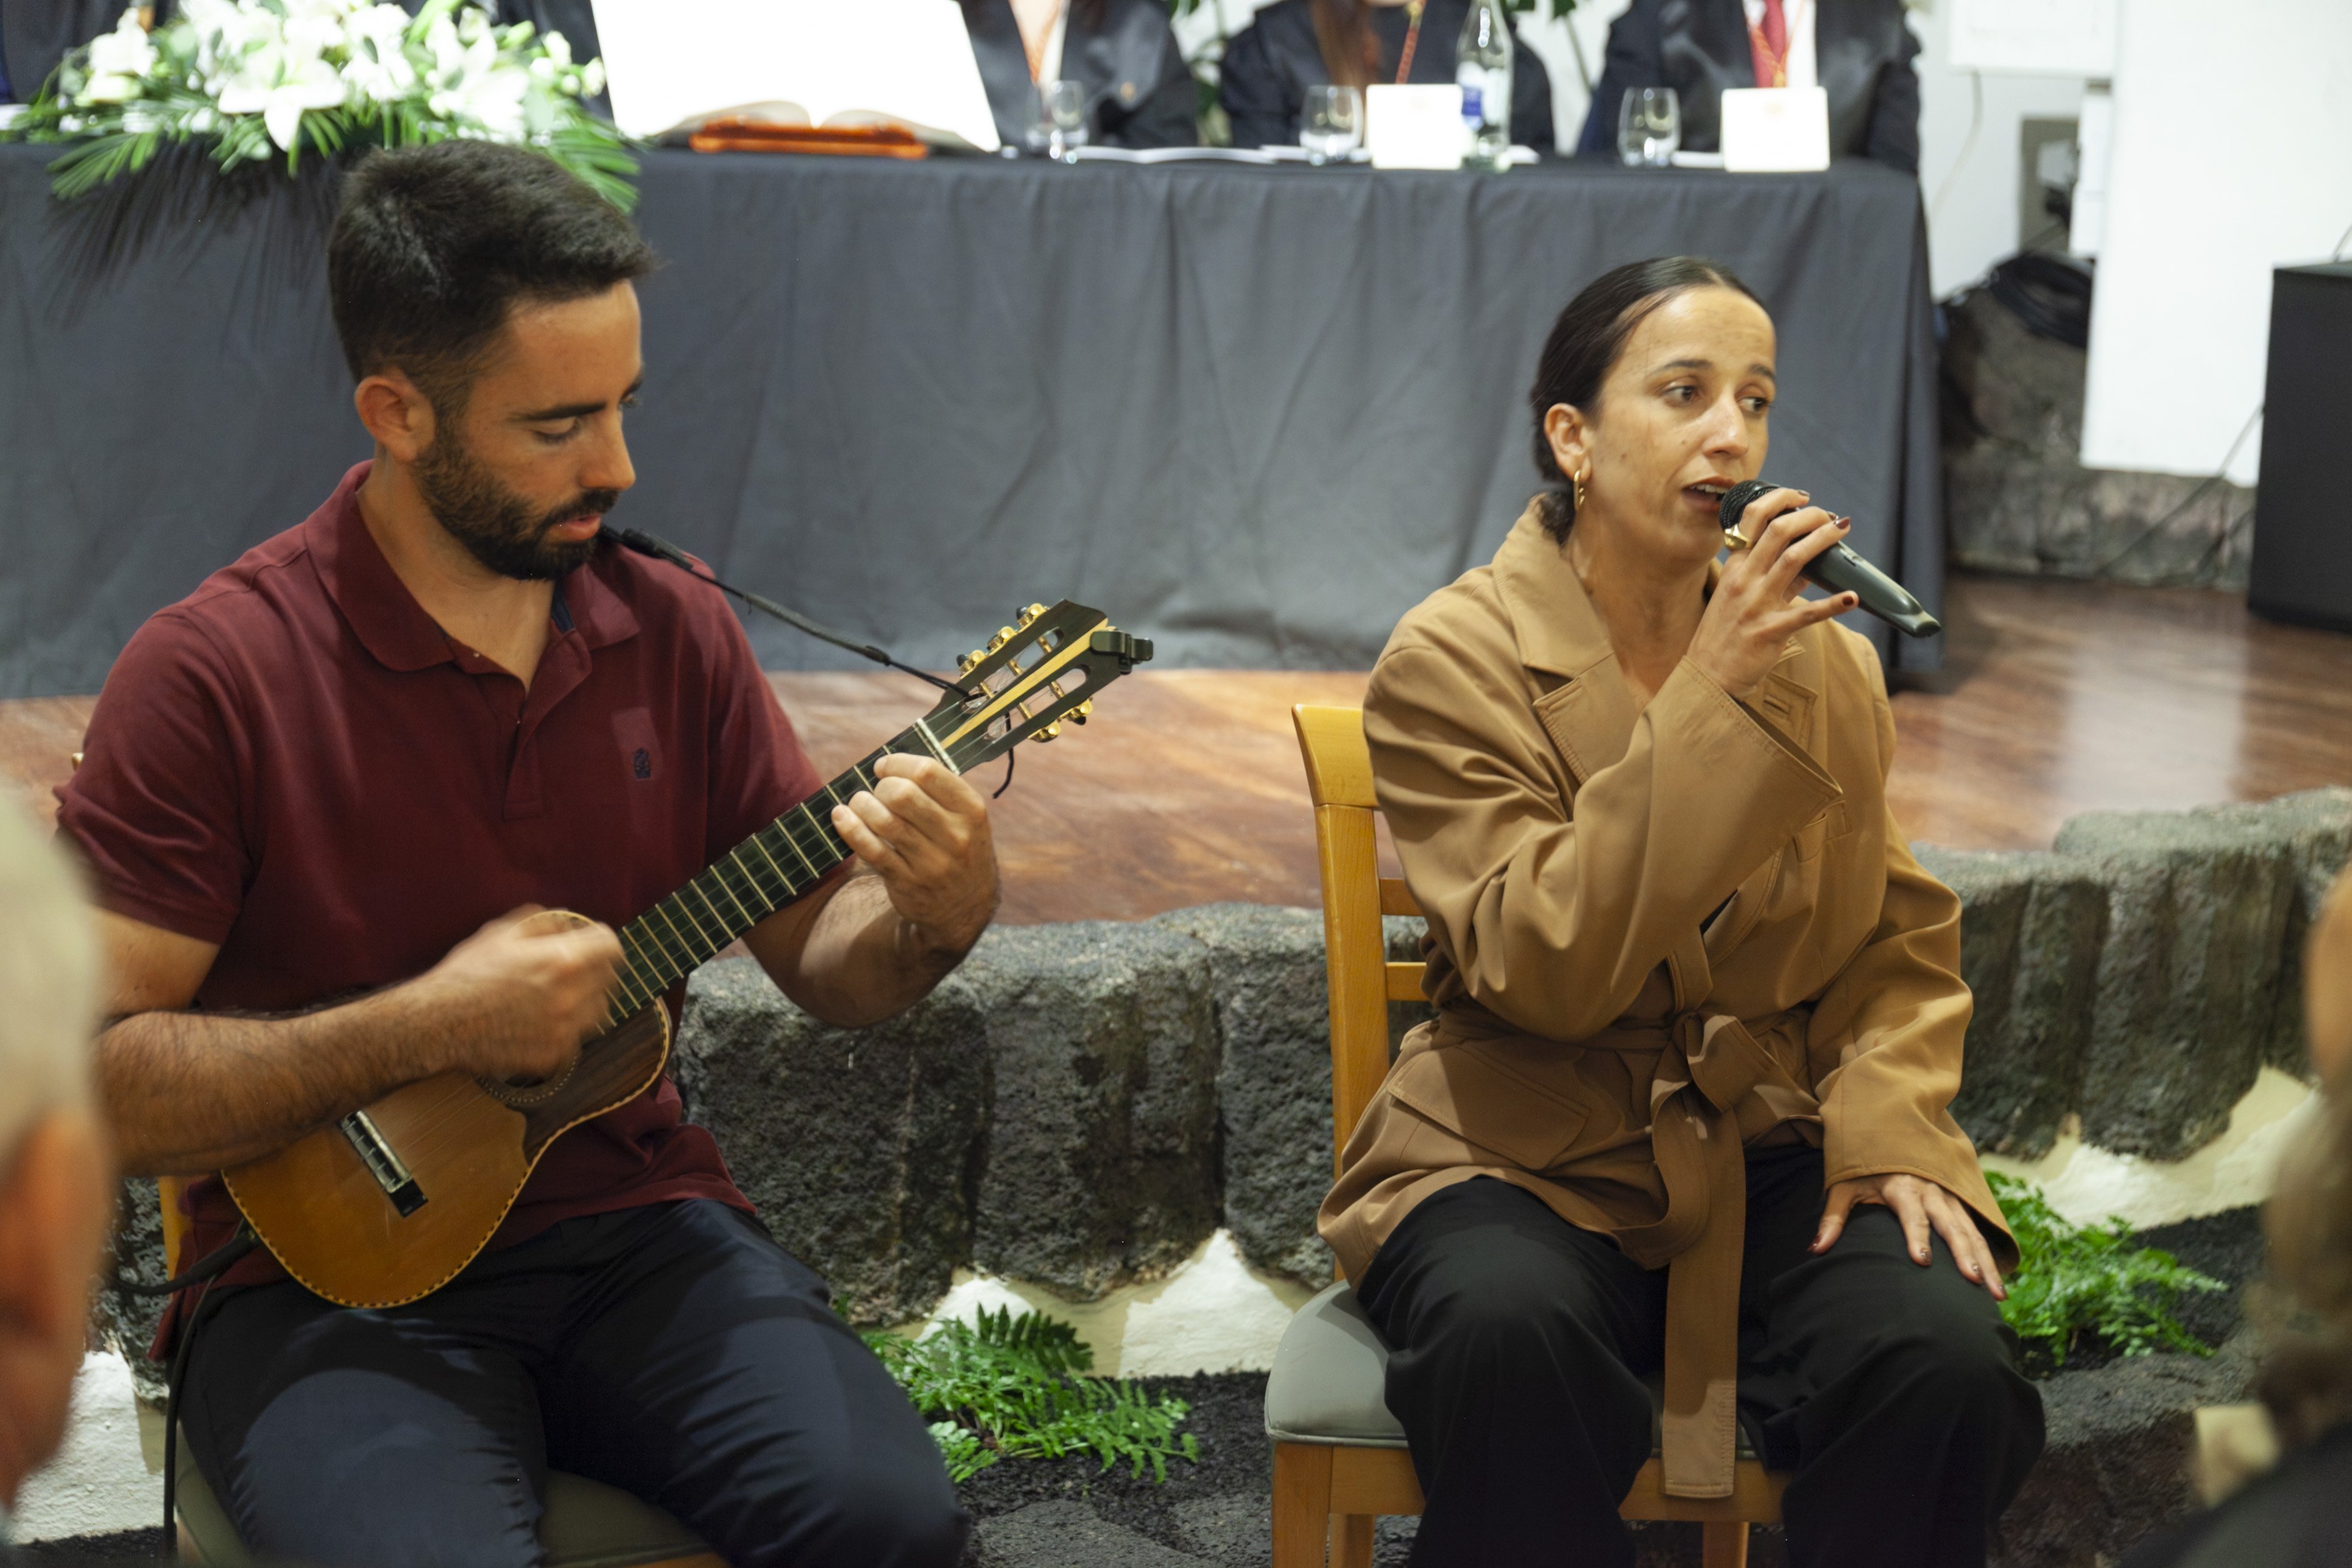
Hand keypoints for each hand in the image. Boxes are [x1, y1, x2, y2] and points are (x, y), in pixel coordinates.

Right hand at [412, 906, 621, 1082]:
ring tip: (554, 996)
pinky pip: (575, 1037)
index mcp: (562, 961)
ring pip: (598, 1010)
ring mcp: (564, 1030)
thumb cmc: (466, 975)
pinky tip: (537, 1021)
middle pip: (609, 978)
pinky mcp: (553, 1055)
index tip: (592, 943)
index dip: (601, 941)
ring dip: (585, 999)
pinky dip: (564, 1028)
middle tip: (570, 969)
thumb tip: (568, 923)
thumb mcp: (500, 934)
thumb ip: (542, 923)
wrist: (437, 1024)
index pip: (611, 947)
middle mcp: (570, 996)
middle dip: (593, 968)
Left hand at [831, 754, 999, 956]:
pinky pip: (871, 850)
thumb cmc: (958, 848)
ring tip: (858, 803)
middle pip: (903, 795)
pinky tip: (841, 817)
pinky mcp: (907, 883)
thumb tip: (889, 762)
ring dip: (862, 805)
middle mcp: (955, 836)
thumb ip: (938, 790)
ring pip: (884, 822)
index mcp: (971, 810)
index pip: (928, 772)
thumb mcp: (966, 819)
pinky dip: (850, 829)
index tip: (883, 767)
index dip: (897, 763)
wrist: (965, 909)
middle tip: (877, 792)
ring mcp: (931, 863)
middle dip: (880, 786)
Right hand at [1687, 488, 1857, 702]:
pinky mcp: (1771, 631)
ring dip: (1822, 540)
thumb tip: (1809, 561)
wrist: (1709, 675)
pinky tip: (1852, 597)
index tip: (1802, 498)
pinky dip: (1833, 604)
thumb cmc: (1725, 635)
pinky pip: (1807, 613)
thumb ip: (1772, 578)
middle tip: (1829, 516)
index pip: (1752, 519)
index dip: (1780, 500)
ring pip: (1794, 560)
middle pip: (1778, 531)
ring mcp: (1756, 604)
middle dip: (1810, 516)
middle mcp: (1744, 581)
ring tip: (1841, 531)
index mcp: (1735, 568)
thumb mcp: (1740, 598)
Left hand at [1814, 1173, 2006, 1298]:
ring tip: (1997, 1293)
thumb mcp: (1843, 1185)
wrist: (1888, 1130)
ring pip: (1972, 1231)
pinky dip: (1989, 1256)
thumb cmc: (1863, 1165)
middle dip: (1965, 1255)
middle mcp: (1931, 1191)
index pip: (1912, 1215)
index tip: (1922, 1261)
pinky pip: (1977, 1230)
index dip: (1917, 1237)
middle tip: (1976, 1283)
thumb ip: (1833, 1217)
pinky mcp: (1958, 1203)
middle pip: (1951, 1226)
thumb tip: (1815, 1249)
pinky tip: (1997, 1283)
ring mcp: (1949, 1196)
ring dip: (1985, 1261)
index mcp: (1902, 1187)